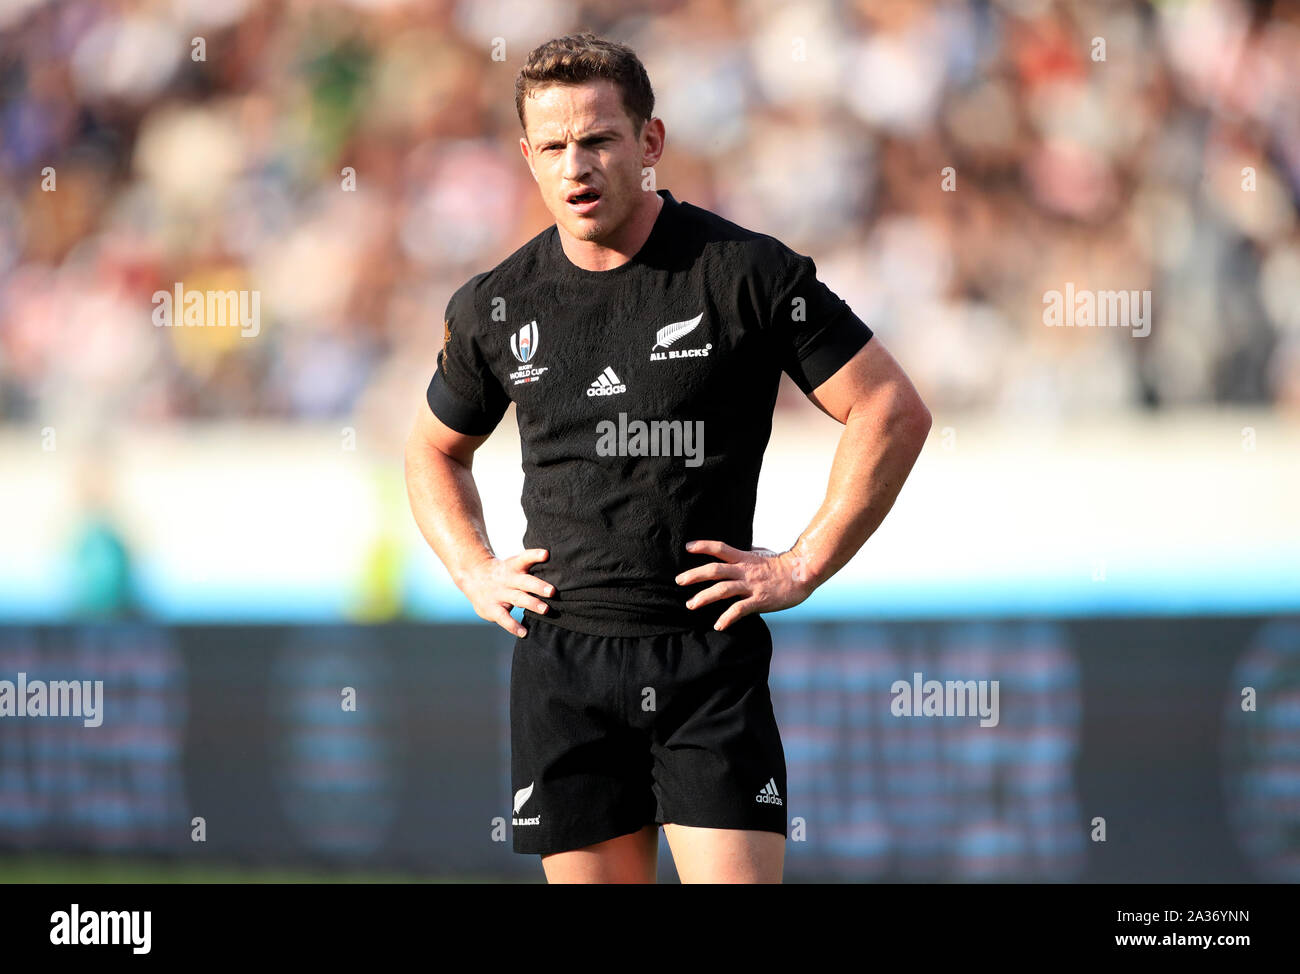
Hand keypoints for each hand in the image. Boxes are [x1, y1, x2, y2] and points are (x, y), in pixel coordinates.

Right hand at [458, 548, 552, 636]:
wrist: (473, 576)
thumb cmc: (504, 573)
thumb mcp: (514, 565)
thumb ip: (531, 568)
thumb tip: (560, 574)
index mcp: (514, 566)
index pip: (524, 558)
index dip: (535, 555)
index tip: (546, 554)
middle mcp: (508, 579)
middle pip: (525, 581)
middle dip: (538, 586)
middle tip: (552, 591)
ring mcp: (499, 594)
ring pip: (517, 598)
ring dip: (532, 604)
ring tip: (546, 610)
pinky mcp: (492, 608)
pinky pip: (504, 618)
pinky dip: (513, 626)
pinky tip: (524, 632)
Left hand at [675, 540, 813, 630]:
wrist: (802, 573)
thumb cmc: (782, 564)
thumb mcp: (762, 554)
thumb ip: (747, 553)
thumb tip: (737, 549)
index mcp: (745, 558)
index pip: (720, 548)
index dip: (703, 546)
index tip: (687, 547)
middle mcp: (745, 570)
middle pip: (715, 570)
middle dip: (694, 575)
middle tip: (678, 580)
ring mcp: (752, 586)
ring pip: (723, 590)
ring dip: (704, 597)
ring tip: (690, 604)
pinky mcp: (760, 600)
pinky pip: (740, 610)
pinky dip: (727, 618)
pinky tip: (718, 625)